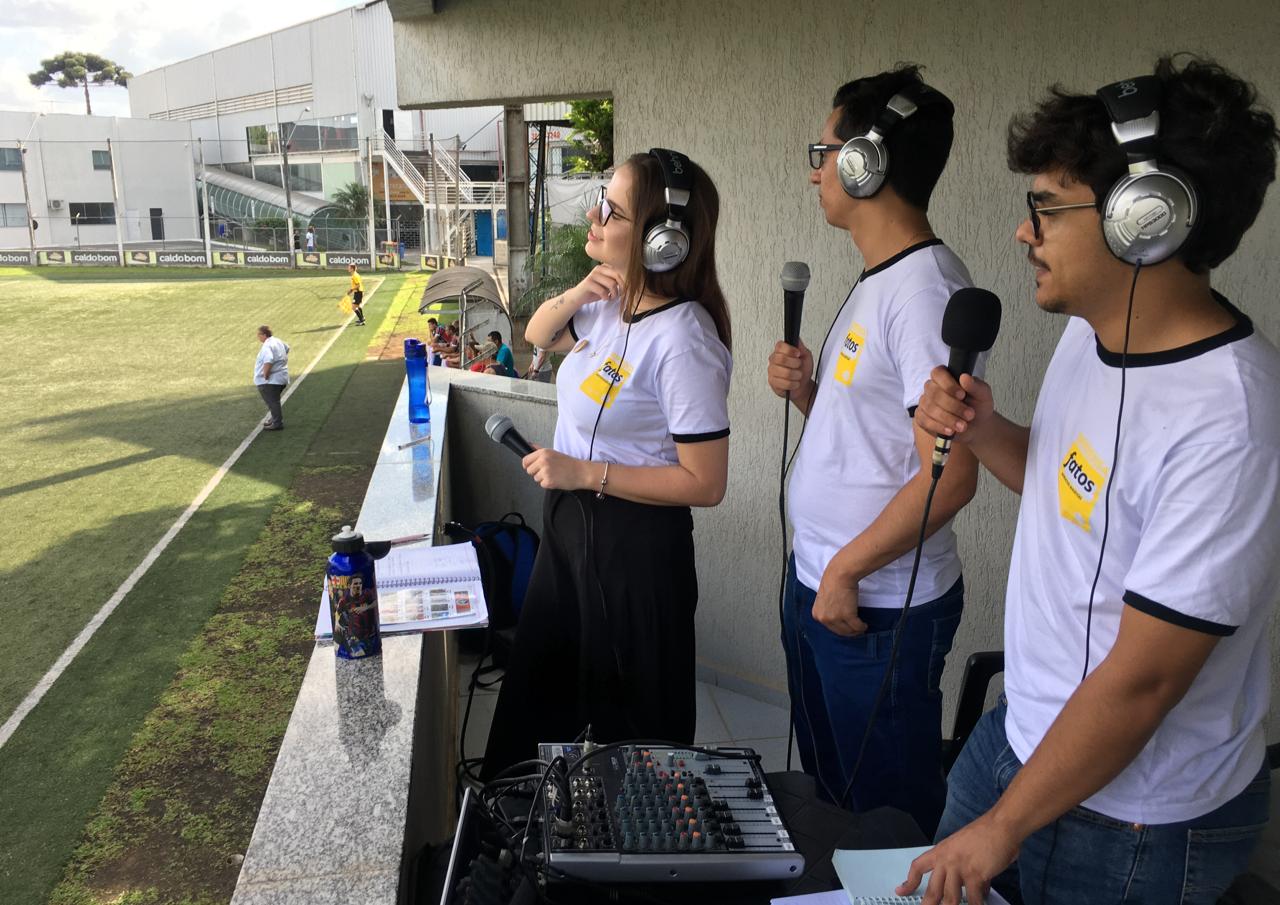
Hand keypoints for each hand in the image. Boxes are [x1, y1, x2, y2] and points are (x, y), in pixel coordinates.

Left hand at [522, 447, 592, 490]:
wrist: (581, 472)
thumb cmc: (569, 463)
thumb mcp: (553, 453)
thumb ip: (539, 450)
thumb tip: (529, 446)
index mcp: (543, 452)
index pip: (525, 460)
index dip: (528, 465)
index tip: (534, 467)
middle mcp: (543, 461)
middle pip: (529, 470)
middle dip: (536, 472)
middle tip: (548, 471)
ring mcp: (546, 471)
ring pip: (535, 478)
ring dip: (543, 478)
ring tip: (554, 474)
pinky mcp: (549, 481)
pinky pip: (542, 484)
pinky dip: (548, 484)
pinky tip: (556, 479)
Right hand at [565, 263, 624, 307]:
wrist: (578, 296)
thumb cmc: (595, 291)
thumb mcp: (607, 285)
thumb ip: (615, 281)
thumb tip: (629, 283)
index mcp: (604, 267)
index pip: (619, 270)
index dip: (625, 281)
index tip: (625, 289)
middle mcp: (599, 268)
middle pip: (617, 275)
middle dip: (621, 287)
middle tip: (619, 294)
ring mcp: (593, 275)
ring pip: (611, 284)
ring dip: (614, 294)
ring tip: (611, 297)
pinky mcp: (588, 283)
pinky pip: (603, 291)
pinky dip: (606, 297)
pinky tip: (604, 298)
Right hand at [767, 340, 814, 401]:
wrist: (802, 384)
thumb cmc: (803, 370)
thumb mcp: (806, 356)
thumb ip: (801, 347)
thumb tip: (796, 339)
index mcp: (780, 351)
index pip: (780, 346)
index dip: (790, 350)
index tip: (798, 354)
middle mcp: (774, 360)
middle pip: (781, 359)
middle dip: (794, 364)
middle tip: (799, 365)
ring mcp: (772, 371)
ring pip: (784, 372)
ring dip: (795, 375)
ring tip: (798, 375)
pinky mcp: (772, 382)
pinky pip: (783, 383)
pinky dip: (793, 384)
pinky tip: (794, 383)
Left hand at [812, 568, 866, 636]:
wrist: (840, 574)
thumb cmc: (833, 581)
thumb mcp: (824, 599)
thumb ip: (827, 610)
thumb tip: (837, 618)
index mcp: (817, 614)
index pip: (829, 628)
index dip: (840, 628)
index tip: (847, 627)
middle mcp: (824, 619)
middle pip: (839, 631)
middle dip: (849, 632)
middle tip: (857, 629)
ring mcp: (835, 618)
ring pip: (849, 631)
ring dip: (856, 630)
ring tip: (861, 627)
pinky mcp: (847, 616)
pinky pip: (857, 626)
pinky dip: (862, 627)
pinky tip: (864, 624)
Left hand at [896, 813, 1020, 904]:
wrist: (1000, 826)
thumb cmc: (986, 833)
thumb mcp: (965, 848)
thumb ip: (968, 870)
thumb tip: (978, 890)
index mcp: (941, 851)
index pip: (918, 867)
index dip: (909, 881)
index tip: (901, 891)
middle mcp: (946, 860)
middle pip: (932, 890)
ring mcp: (959, 868)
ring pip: (950, 898)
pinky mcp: (975, 875)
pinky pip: (973, 899)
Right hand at [915, 368, 994, 444]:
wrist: (976, 426)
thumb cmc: (978, 406)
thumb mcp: (983, 395)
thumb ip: (975, 385)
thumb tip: (965, 377)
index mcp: (945, 377)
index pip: (938, 373)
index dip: (948, 384)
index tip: (962, 395)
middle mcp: (932, 388)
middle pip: (934, 393)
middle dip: (953, 406)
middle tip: (970, 415)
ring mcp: (925, 403)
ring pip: (930, 408)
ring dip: (948, 418)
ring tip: (963, 426)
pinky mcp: (922, 418)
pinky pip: (924, 421)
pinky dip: (938, 427)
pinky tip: (950, 431)